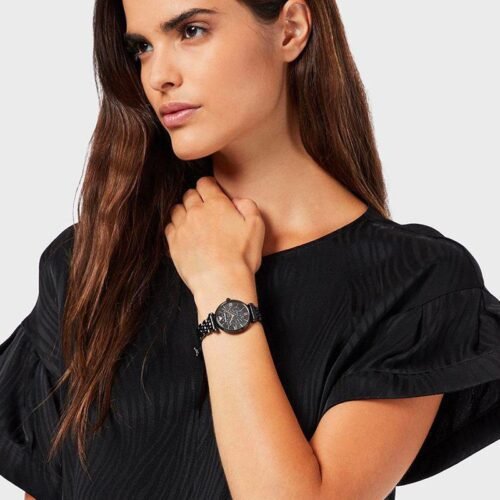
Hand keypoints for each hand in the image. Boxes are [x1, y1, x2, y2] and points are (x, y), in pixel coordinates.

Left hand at [164, 176, 264, 295]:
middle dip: (197, 198)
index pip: (205, 183)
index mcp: (216, 204)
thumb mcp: (256, 226)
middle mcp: (196, 212)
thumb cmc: (242, 257)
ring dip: (185, 212)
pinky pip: (170, 227)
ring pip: (177, 209)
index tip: (212, 192)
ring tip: (194, 222)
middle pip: (189, 195)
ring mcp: (182, 227)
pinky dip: (176, 228)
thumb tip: (236, 200)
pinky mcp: (174, 243)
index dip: (209, 186)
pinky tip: (186, 235)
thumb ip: (248, 206)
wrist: (222, 282)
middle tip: (205, 210)